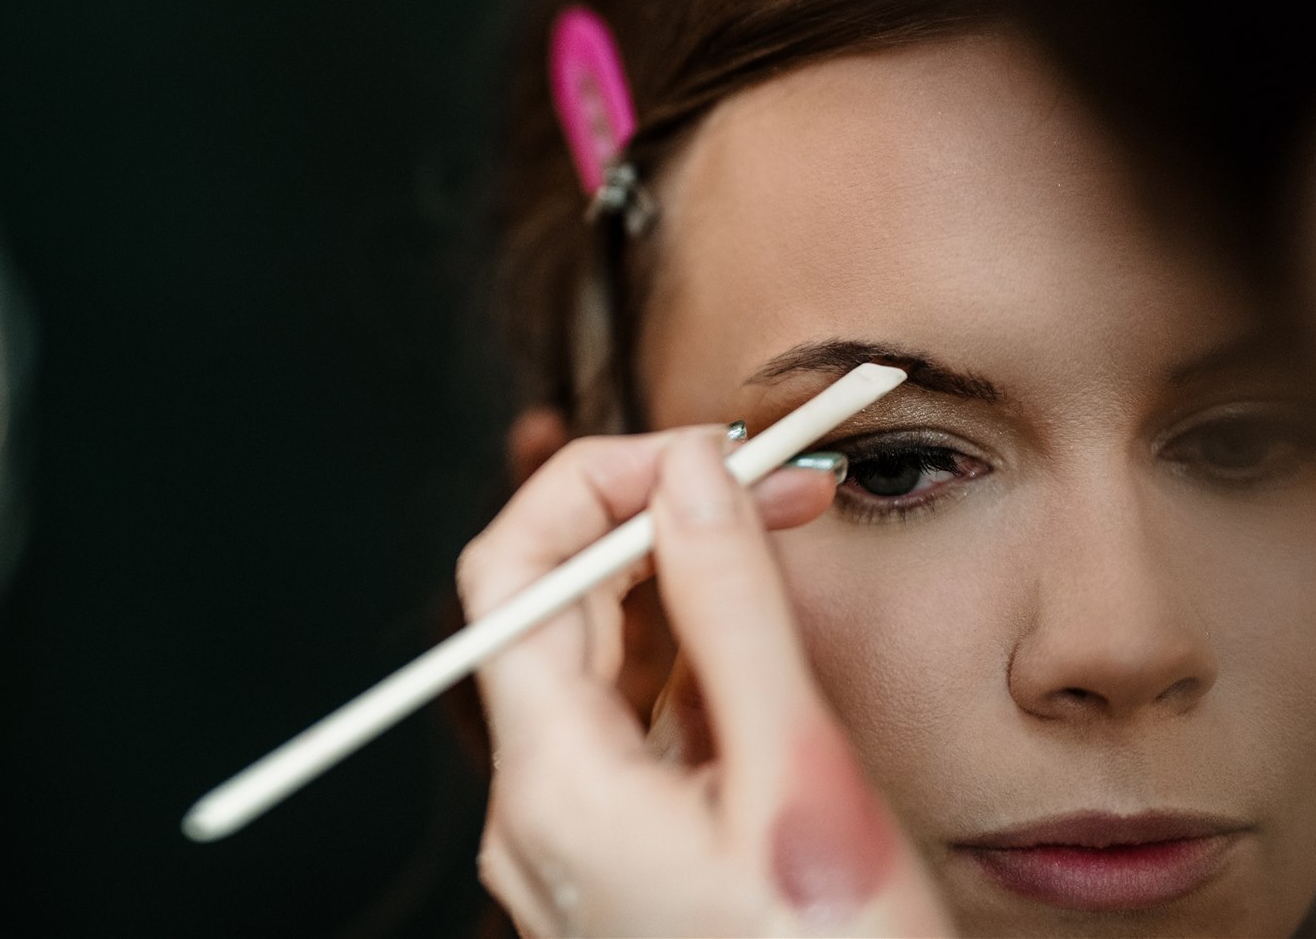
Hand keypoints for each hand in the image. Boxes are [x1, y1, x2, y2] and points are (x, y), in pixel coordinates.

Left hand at [456, 427, 953, 936]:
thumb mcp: (801, 783)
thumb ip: (734, 612)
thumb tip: (686, 474)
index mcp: (553, 786)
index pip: (513, 572)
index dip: (602, 483)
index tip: (713, 451)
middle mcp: (537, 812)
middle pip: (553, 609)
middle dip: (659, 521)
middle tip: (779, 479)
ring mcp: (572, 843)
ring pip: (597, 664)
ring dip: (680, 587)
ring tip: (783, 541)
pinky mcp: (619, 864)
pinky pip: (630, 730)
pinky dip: (691, 668)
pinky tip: (765, 650)